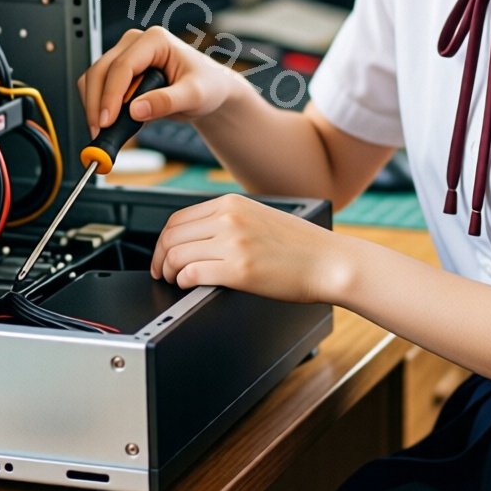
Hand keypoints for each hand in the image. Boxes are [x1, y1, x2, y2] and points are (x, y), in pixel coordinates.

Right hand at [77, 26, 242, 136]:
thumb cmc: (207, 85)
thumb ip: (166, 102)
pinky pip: (98, 88)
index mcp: (155, 40)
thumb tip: (136, 110)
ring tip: (106, 133)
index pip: (122, 66)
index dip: (111, 95)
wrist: (210, 90)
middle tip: (100, 132)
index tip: (107, 121)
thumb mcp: (194, 95)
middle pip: (101, 71)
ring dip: (94, 107)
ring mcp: (125, 56)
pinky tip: (111, 126)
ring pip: (94, 80)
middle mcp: (135, 44)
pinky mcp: (119, 72)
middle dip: (97, 104)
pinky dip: (99, 107)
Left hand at [151, 194, 353, 304]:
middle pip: (171, 236)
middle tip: (162, 273)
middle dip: (159, 258)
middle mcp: (228, 219)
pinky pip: (192, 274)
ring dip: (169, 272)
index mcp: (231, 204)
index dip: (163, 241)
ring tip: (176, 282)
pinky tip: (190, 286)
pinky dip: (183, 282)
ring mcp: (233, 243)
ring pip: (176, 255)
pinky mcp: (238, 270)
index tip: (163, 255)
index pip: (177, 218)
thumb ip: (228, 221)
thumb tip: (196, 238)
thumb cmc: (302, 246)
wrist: (331, 262)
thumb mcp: (259, 217)